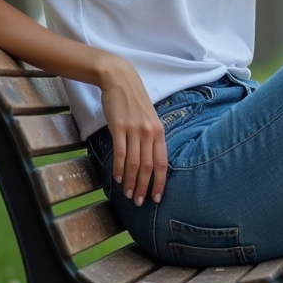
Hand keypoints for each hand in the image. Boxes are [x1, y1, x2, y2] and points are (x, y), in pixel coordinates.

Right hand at [96, 56, 166, 205]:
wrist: (120, 80)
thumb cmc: (135, 101)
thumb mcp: (149, 119)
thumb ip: (151, 138)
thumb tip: (150, 162)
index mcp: (160, 131)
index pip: (163, 162)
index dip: (161, 182)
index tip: (157, 198)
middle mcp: (150, 132)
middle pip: (149, 166)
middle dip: (145, 187)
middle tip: (140, 202)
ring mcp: (135, 129)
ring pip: (135, 163)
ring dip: (132, 182)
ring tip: (128, 195)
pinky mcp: (119, 127)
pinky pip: (121, 153)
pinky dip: (120, 168)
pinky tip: (118, 179)